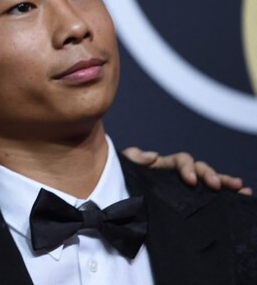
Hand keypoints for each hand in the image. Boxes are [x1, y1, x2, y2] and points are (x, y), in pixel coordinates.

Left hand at [122, 147, 251, 195]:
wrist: (114, 197)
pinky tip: (241, 196)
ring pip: (207, 179)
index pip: (181, 161)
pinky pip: (207, 196)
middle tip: (217, 185)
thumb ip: (133, 157)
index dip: (187, 168)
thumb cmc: (119, 178)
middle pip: (199, 169)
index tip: (190, 181)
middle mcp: (176, 173)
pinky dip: (225, 194)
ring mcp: (182, 186)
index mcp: (163, 164)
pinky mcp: (186, 200)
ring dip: (223, 181)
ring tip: (239, 188)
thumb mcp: (123, 166)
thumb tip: (153, 156)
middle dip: (210, 175)